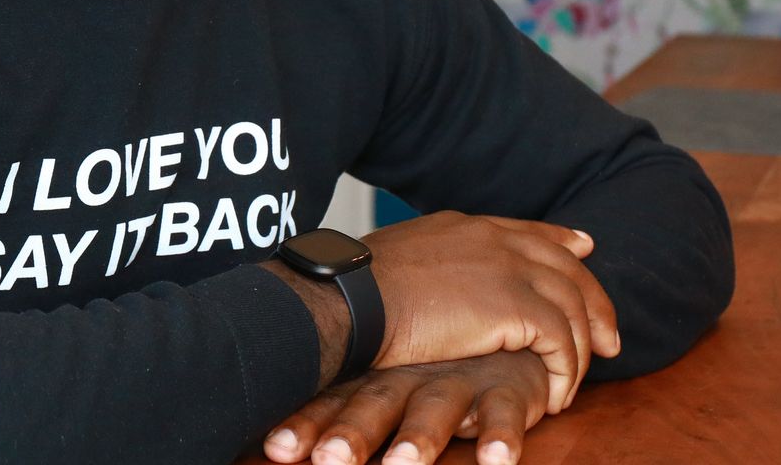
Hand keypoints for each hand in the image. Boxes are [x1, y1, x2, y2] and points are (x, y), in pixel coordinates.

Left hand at [260, 350, 549, 464]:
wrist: (503, 328)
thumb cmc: (432, 367)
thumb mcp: (383, 381)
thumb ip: (339, 407)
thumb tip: (273, 438)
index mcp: (376, 378)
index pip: (334, 404)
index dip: (306, 426)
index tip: (277, 450)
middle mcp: (411, 379)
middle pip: (376, 407)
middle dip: (352, 434)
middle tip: (329, 460)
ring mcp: (458, 382)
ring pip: (436, 410)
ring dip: (418, 438)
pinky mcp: (506, 390)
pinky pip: (505, 414)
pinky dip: (500, 436)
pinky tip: (496, 459)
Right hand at [362, 212, 620, 412]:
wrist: (353, 298)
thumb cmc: (358, 288)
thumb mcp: (400, 259)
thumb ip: (430, 264)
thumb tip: (424, 281)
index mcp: (467, 227)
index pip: (530, 231)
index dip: (562, 241)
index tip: (584, 247)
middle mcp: (495, 241)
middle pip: (567, 267)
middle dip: (594, 303)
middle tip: (609, 340)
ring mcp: (509, 269)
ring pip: (572, 307)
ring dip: (580, 350)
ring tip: (573, 384)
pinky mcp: (516, 306)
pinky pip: (562, 341)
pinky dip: (566, 372)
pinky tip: (556, 397)